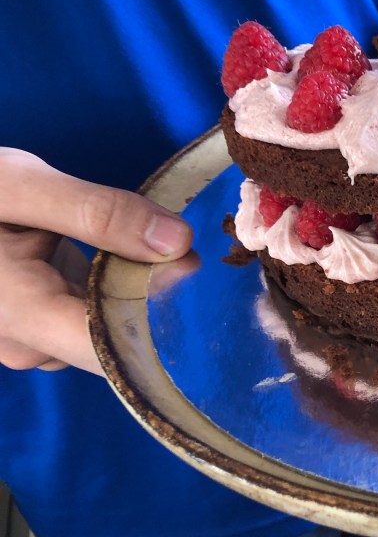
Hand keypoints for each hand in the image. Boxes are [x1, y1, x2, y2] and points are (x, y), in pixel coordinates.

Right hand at [0, 148, 192, 374]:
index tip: (200, 280)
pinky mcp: (32, 330)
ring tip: (162, 251)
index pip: (113, 351)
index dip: (166, 323)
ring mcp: (27, 342)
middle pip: (117, 343)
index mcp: (18, 312)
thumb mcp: (18, 185)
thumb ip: (97, 214)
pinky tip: (128, 261)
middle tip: (189, 250)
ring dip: (138, 295)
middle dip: (160, 302)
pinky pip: (88, 322)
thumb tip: (178, 242)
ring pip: (106, 333)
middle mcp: (24, 345)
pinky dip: (115, 293)